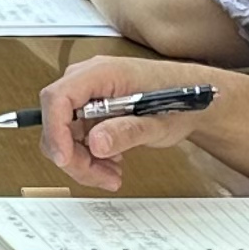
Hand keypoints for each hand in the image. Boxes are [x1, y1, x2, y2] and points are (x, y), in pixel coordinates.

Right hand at [31, 55, 218, 190]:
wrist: (193, 99)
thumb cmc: (180, 101)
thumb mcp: (158, 122)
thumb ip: (127, 131)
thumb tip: (96, 144)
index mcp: (101, 73)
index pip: (58, 97)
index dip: (55, 129)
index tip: (64, 159)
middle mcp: (87, 80)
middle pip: (57, 120)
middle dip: (72, 155)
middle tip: (100, 176)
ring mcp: (86, 95)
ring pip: (63, 134)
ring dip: (82, 160)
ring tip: (112, 174)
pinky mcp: (89, 109)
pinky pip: (74, 137)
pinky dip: (88, 156)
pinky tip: (111, 163)